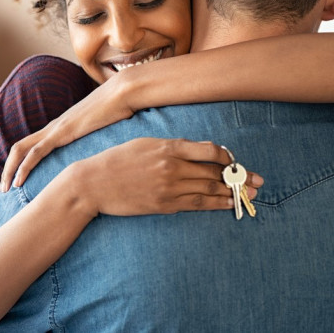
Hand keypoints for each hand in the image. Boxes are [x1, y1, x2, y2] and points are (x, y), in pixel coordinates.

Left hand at [1, 76, 134, 191]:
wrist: (124, 93)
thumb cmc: (119, 111)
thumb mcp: (104, 132)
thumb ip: (98, 142)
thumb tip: (105, 158)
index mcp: (60, 128)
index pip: (31, 146)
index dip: (20, 163)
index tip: (17, 182)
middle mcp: (52, 128)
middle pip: (19, 148)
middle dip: (7, 169)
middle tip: (3, 189)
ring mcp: (55, 129)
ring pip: (21, 150)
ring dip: (10, 170)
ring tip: (5, 189)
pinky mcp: (62, 132)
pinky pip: (36, 151)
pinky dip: (24, 167)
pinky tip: (19, 181)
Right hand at [54, 138, 263, 217]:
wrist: (93, 183)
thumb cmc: (115, 160)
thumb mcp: (143, 144)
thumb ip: (170, 146)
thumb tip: (195, 151)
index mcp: (167, 147)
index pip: (210, 150)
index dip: (227, 157)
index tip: (234, 161)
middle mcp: (172, 167)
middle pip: (215, 172)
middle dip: (239, 177)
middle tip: (257, 181)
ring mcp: (169, 188)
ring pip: (210, 190)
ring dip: (233, 192)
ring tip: (249, 194)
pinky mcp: (164, 205)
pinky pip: (196, 205)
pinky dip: (215, 204)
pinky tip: (228, 204)